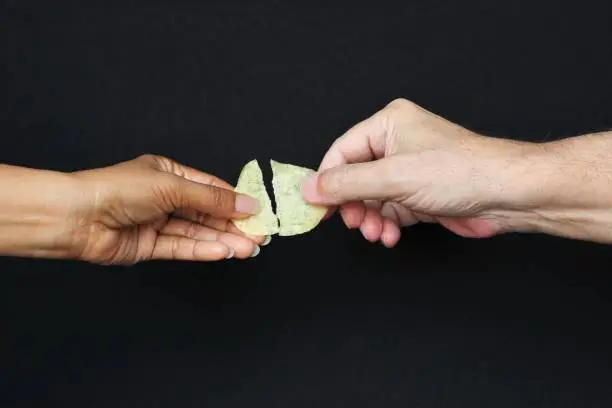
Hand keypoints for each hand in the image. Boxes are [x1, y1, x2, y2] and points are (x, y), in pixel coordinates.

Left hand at [63, 154, 267, 263]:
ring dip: (223, 240)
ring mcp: (156, 223)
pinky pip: (181, 247)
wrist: (77, 216)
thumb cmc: (120, 189)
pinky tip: (223, 252)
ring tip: (248, 248)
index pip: (210, 189)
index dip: (235, 201)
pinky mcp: (148, 246)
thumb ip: (212, 200)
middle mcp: (164, 198)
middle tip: (260, 237)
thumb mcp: (173, 187)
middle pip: (206, 214)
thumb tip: (248, 205)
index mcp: (168, 174)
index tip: (259, 213)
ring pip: (197, 233)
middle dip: (233, 225)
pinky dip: (203, 250)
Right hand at [302, 99, 537, 246]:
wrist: (507, 195)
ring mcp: (408, 171)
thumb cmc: (459, 172)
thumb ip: (346, 184)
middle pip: (354, 178)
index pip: (341, 152)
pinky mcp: (418, 194)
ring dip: (369, 220)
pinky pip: (389, 211)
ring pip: (370, 199)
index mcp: (387, 124)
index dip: (328, 181)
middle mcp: (396, 144)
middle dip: (353, 206)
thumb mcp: (393, 177)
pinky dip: (385, 225)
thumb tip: (309, 188)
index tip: (318, 208)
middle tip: (354, 224)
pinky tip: (390, 236)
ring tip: (376, 233)